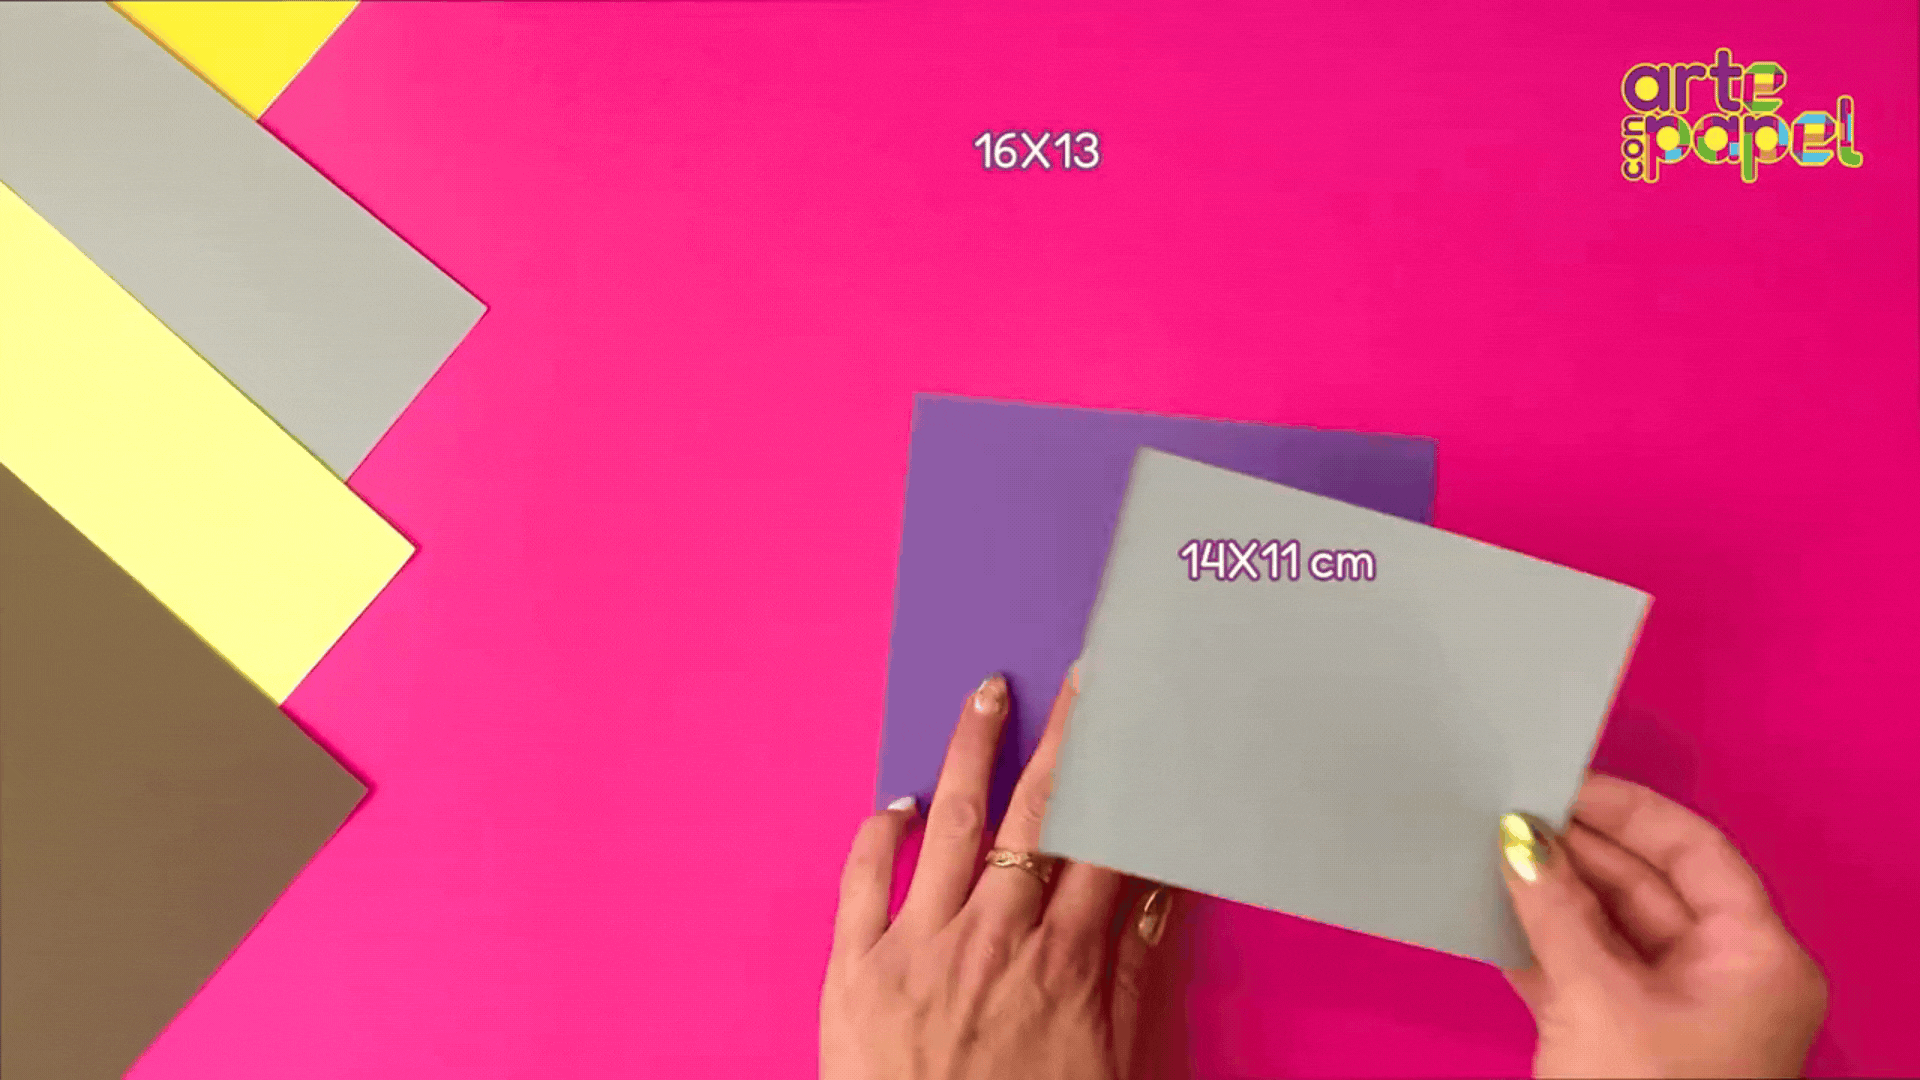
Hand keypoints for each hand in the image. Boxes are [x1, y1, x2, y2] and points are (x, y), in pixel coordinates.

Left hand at [821, 672, 1178, 1079]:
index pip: (1104, 839)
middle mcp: (992, 938)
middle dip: (1064, 735)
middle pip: (1036, 813)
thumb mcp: (1114, 1064)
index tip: (1138, 717)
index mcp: (1064, 964)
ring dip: (969, 751)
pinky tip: (896, 803)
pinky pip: (863, 879)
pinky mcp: (853, 972)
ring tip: (986, 694)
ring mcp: (917, 948)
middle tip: (1080, 675)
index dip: (1123, 771)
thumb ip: (1136, 972)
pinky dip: (879, 831)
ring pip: (948, 823)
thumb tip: (1164, 887)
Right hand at [1499, 773, 1827, 1077]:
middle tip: (1508, 814)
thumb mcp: (1594, 997)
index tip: (1561, 782)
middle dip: (1577, 852)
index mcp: (1756, 958)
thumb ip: (1555, 909)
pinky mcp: (1628, 1039)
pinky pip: (1585, 969)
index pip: (1695, 852)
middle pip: (1649, 886)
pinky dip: (1541, 943)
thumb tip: (1521, 837)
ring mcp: (1677, 1011)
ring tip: (1490, 856)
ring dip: (1550, 896)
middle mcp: (1726, 976)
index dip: (1628, 810)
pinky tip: (1492, 915)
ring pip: (1609, 926)